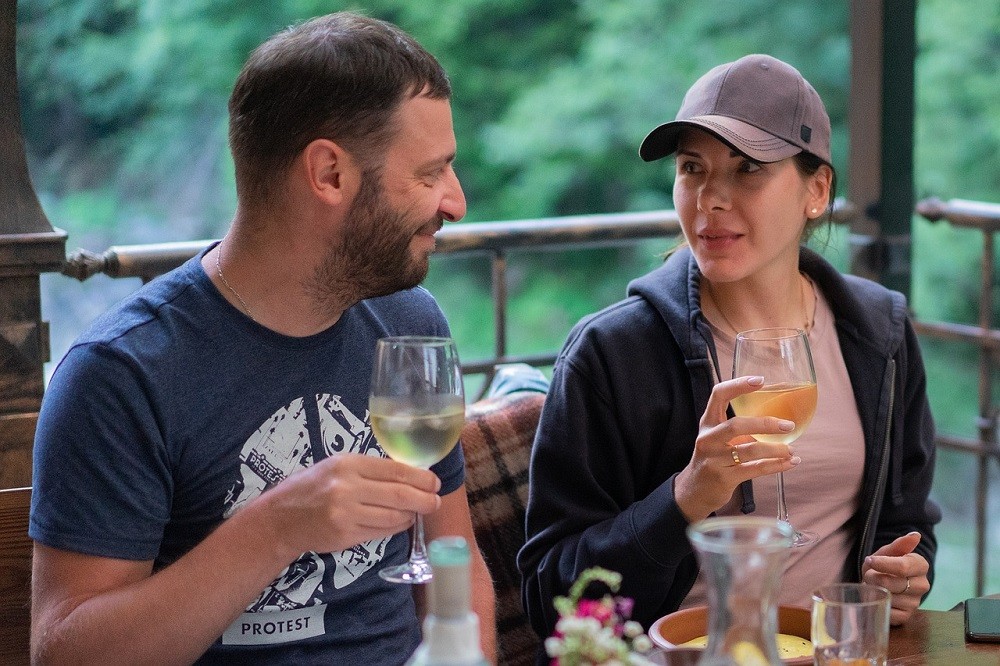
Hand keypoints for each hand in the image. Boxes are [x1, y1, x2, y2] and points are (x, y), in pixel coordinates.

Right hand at [257, 453, 441, 559]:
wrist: (282, 518)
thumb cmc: (312, 487)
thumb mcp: (337, 466)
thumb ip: (369, 470)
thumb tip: (409, 474)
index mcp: (348, 464)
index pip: (395, 470)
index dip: (420, 478)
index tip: (434, 482)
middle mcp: (348, 488)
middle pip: (399, 494)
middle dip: (424, 499)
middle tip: (435, 501)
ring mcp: (347, 514)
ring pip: (394, 516)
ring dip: (411, 515)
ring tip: (419, 511)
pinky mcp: (346, 536)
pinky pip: (382, 531)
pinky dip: (397, 527)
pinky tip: (401, 521)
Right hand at [674, 375, 800, 522]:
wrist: (694, 491)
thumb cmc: (713, 459)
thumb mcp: (718, 438)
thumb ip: (740, 427)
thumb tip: (778, 416)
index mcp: (708, 423)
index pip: (718, 395)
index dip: (739, 385)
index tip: (761, 380)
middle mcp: (707, 439)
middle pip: (736, 425)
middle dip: (766, 424)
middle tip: (788, 425)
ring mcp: (714, 459)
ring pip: (750, 450)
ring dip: (776, 450)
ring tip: (791, 450)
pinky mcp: (724, 478)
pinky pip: (755, 469)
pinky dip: (776, 466)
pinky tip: (790, 463)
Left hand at [862, 532, 928, 625]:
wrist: (876, 583)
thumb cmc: (882, 566)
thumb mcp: (886, 552)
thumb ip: (899, 545)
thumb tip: (916, 535)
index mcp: (920, 565)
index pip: (903, 566)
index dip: (882, 564)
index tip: (870, 561)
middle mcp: (923, 584)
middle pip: (894, 583)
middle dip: (874, 578)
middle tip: (869, 576)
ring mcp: (916, 602)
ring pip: (890, 598)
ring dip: (874, 591)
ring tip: (872, 586)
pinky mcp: (907, 616)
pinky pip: (890, 612)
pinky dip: (879, 604)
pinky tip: (878, 598)